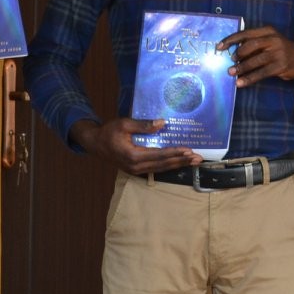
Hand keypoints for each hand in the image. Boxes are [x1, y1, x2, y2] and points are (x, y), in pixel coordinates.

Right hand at [72, 117, 201, 174]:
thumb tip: (162, 123)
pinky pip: (156, 169)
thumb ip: (143, 125)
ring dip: (178, 164)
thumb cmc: (109, 132)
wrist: (95, 143)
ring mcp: (136, 170)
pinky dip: (169, 165)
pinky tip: (178, 162)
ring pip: (161, 169)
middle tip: (198, 158)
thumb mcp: (124, 124)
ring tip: (193, 162)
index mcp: (133, 156)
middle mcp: (136, 166)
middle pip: (163, 164)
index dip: (175, 153)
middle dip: (181, 161)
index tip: (188, 150)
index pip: (159, 155)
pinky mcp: (136, 170)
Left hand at [220, 26, 293, 86]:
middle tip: (230, 61)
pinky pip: (261, 73)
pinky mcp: (280, 66)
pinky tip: (241, 83)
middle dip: (238, 53)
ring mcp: (278, 53)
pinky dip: (250, 78)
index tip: (219, 47)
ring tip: (232, 73)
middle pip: (251, 45)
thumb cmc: (280, 49)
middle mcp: (273, 40)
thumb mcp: (269, 41)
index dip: (231, 40)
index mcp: (267, 31)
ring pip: (256, 60)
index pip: (246, 33)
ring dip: (242, 68)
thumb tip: (232, 53)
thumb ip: (254, 44)